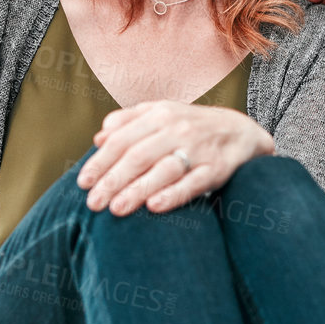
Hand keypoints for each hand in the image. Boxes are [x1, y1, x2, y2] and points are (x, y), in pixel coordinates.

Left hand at [78, 102, 274, 215]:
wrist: (241, 132)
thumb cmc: (192, 126)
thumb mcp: (162, 113)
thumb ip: (129, 121)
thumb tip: (99, 137)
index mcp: (160, 114)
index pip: (122, 139)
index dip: (100, 161)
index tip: (83, 183)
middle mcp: (178, 128)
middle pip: (138, 156)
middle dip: (112, 181)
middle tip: (93, 204)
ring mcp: (199, 148)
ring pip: (163, 170)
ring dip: (137, 190)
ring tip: (116, 210)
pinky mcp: (218, 168)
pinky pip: (193, 183)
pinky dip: (173, 194)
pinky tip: (154, 207)